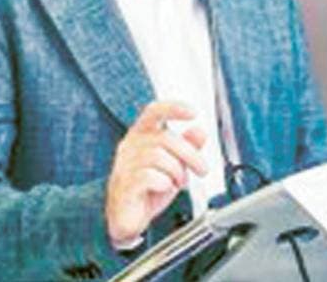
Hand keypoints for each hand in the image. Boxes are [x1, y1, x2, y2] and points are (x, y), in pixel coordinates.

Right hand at [105, 101, 208, 245]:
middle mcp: (130, 146)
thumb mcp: (174, 166)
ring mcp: (125, 165)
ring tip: (176, 182)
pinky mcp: (125, 184)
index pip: (154, 112)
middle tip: (201, 169)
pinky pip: (149, 176)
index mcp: (141, 136)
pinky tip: (163, 188)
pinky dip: (163, 183)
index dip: (173, 109)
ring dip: (176, 172)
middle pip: (165, 138)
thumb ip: (186, 148)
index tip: (192, 112)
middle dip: (190, 154)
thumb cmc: (148, 190)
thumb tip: (200, 132)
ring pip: (158, 156)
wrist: (128, 218)